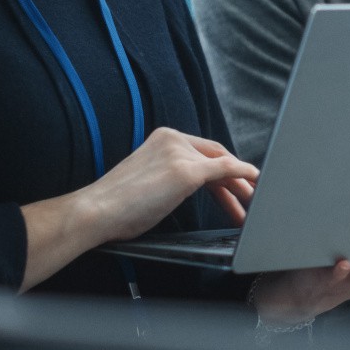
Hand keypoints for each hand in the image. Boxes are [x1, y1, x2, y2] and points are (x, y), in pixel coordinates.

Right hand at [81, 127, 257, 244]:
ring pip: (223, 165)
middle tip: (247, 197)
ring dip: (240, 186)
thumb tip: (183, 189)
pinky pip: (226, 170)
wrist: (96, 210)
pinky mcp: (186, 171)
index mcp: (163, 138)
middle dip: (235, 178)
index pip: (202, 151)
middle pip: (216, 156)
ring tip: (248, 206)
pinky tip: (254, 182)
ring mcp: (180, 153)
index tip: (230, 187)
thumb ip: (169, 176)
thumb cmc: (115, 205)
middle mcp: (173, 139)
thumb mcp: (147, 180)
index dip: (221, 169)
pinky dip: (243, 175)